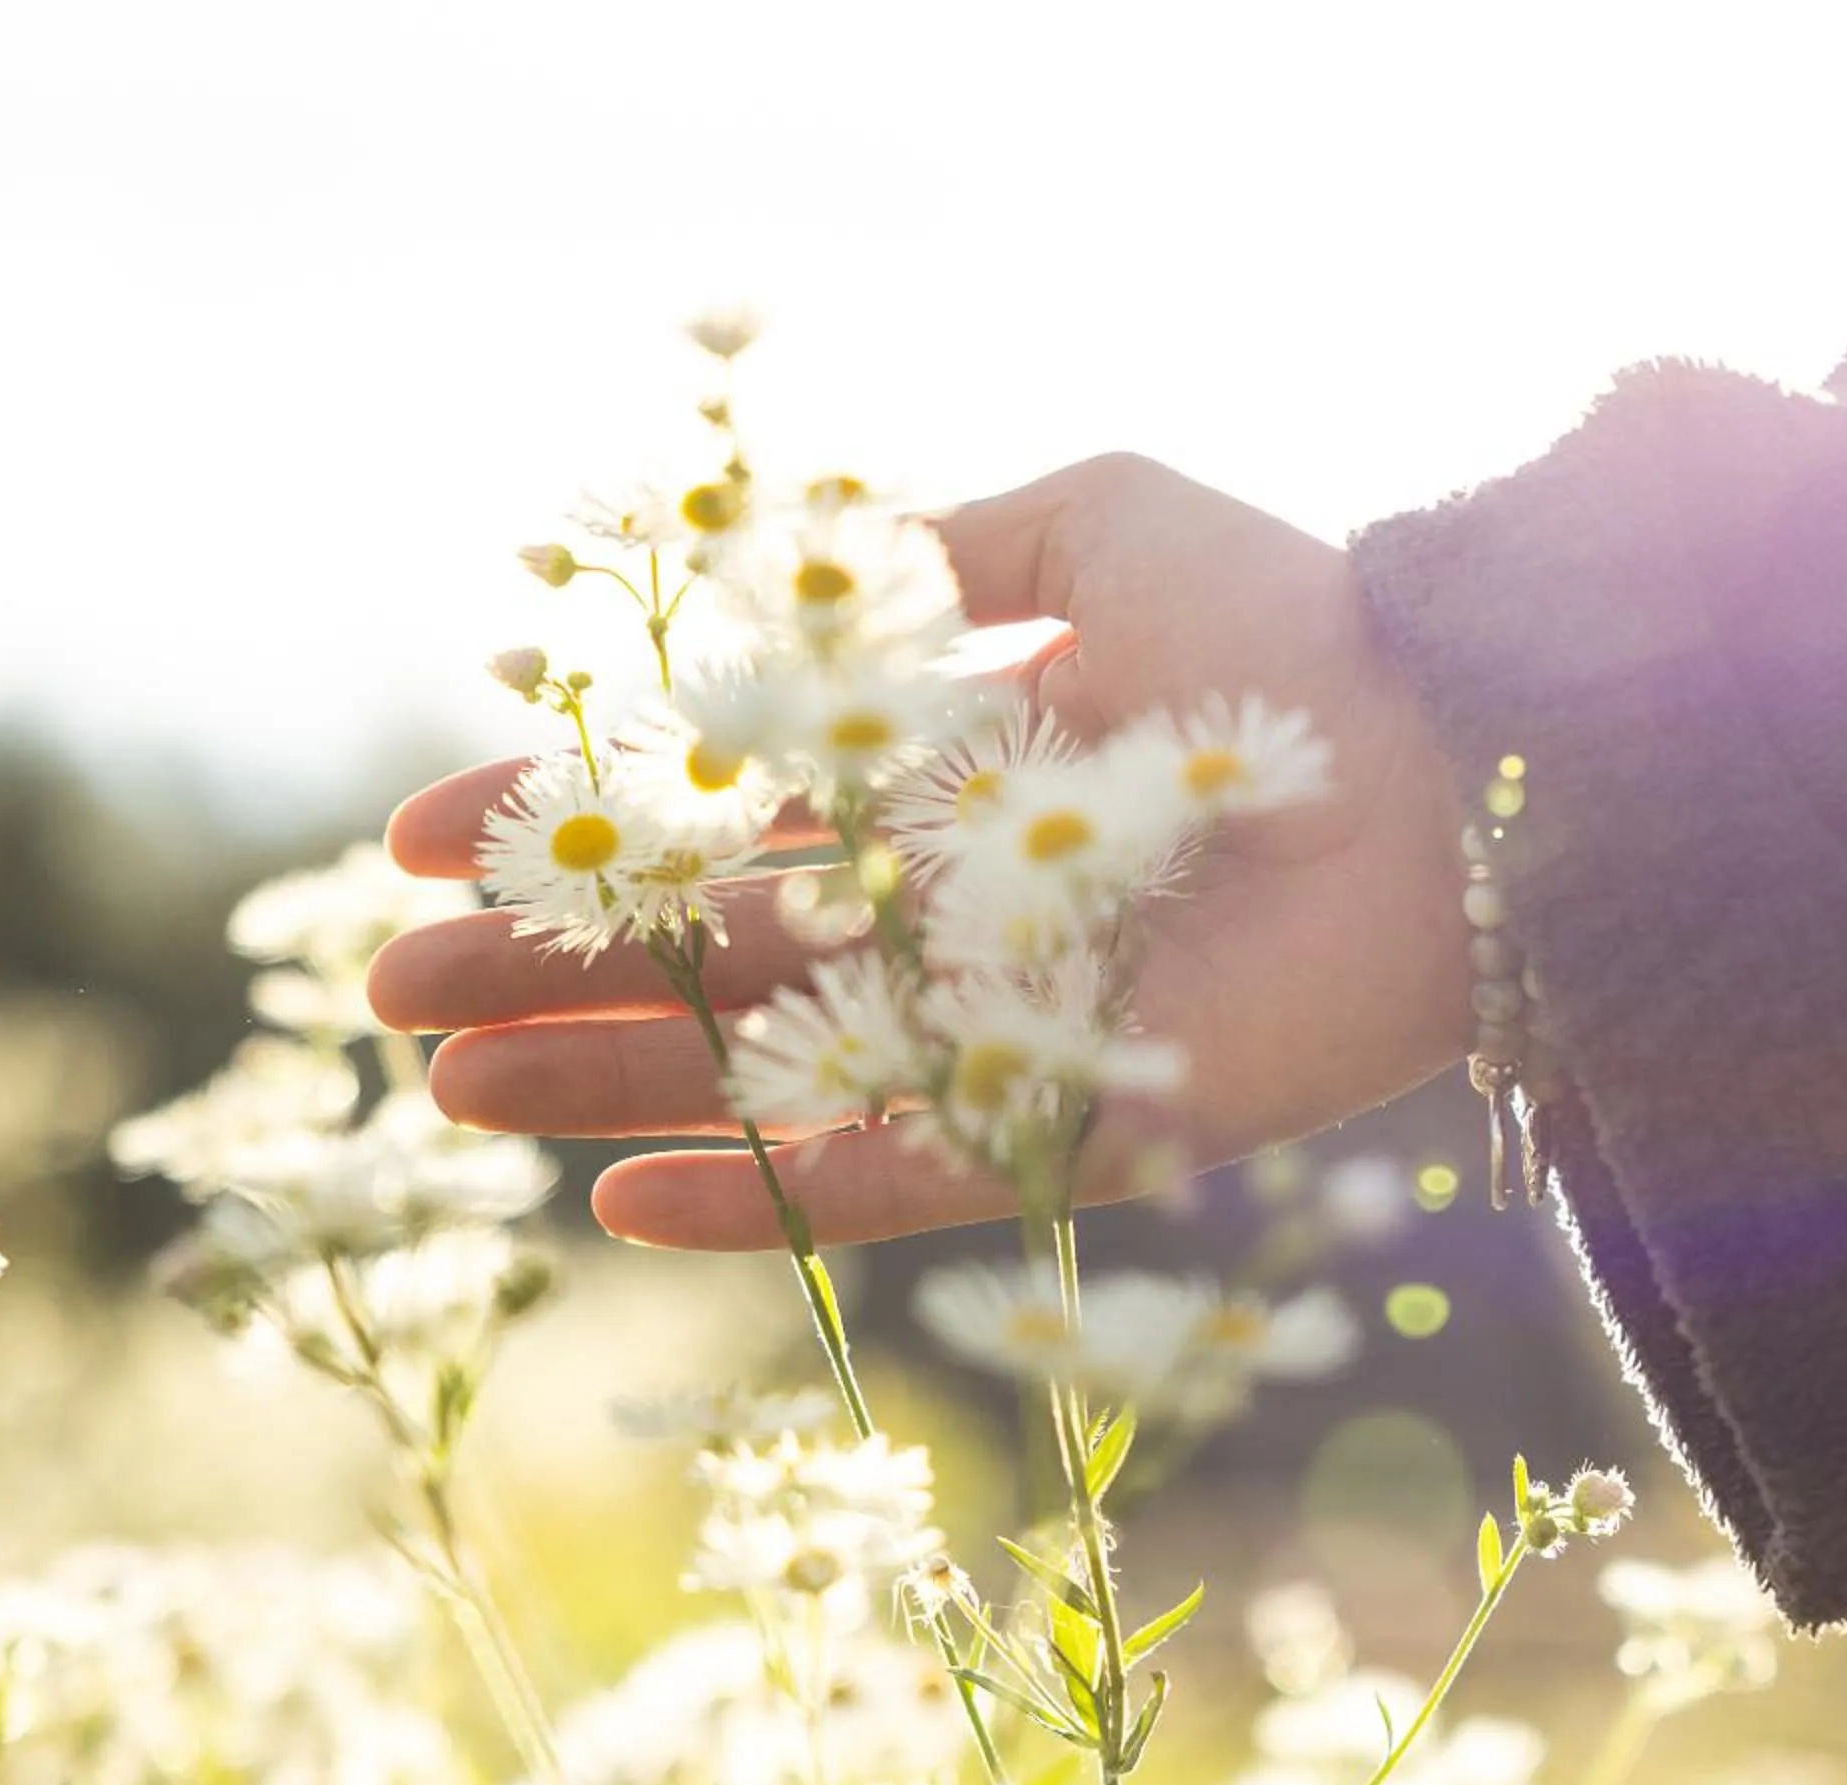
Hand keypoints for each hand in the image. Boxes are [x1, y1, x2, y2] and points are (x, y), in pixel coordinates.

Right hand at [366, 453, 1472, 1249]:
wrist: (1454, 766)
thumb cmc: (1288, 624)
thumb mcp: (1098, 520)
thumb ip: (938, 549)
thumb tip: (784, 580)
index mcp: (933, 776)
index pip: (709, 813)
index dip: (565, 827)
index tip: (421, 841)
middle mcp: (946, 911)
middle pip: (704, 958)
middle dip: (545, 975)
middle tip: (393, 1001)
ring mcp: (995, 1028)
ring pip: (759, 1077)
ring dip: (604, 1089)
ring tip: (450, 1101)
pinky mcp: (1061, 1126)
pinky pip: (887, 1179)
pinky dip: (760, 1196)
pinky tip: (621, 1202)